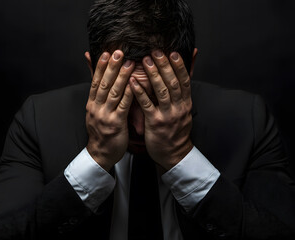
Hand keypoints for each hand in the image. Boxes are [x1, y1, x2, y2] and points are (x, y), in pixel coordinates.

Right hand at [86, 50, 134, 170]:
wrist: (100, 154)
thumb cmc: (101, 131)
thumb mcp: (95, 111)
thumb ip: (97, 94)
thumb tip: (94, 82)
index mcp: (91, 104)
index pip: (95, 82)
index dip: (100, 66)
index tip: (106, 52)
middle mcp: (96, 108)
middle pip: (104, 84)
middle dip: (111, 67)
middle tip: (118, 52)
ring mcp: (105, 116)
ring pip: (113, 93)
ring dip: (121, 77)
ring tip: (129, 63)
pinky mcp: (115, 124)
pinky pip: (123, 106)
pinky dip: (129, 94)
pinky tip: (135, 84)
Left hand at [129, 50, 192, 169]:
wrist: (174, 154)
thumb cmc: (175, 129)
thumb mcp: (184, 110)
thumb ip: (182, 92)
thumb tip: (187, 78)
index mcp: (186, 103)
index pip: (184, 80)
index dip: (179, 66)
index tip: (172, 51)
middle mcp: (179, 107)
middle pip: (173, 83)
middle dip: (165, 66)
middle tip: (156, 51)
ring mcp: (167, 115)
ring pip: (162, 92)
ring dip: (153, 75)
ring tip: (145, 60)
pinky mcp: (155, 123)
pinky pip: (147, 105)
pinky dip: (140, 92)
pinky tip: (132, 81)